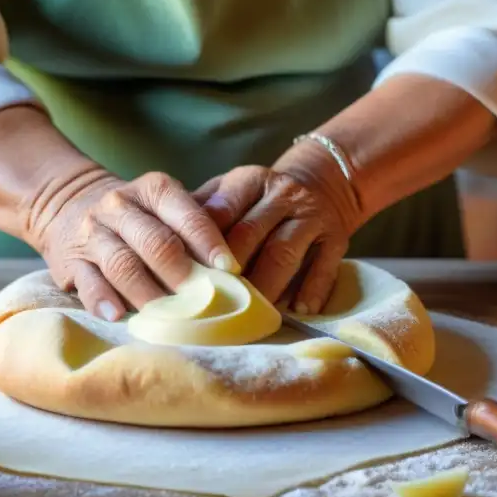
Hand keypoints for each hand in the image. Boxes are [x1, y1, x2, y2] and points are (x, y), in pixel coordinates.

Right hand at [25, 169, 237, 320]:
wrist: (69, 205)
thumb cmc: (138, 217)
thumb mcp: (164, 207)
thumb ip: (194, 230)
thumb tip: (234, 271)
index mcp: (154, 190)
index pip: (187, 215)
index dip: (209, 242)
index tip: (230, 269)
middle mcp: (121, 206)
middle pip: (156, 243)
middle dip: (182, 274)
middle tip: (203, 302)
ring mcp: (93, 233)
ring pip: (122, 264)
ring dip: (148, 294)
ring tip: (169, 319)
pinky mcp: (70, 261)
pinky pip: (88, 283)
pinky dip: (104, 301)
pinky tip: (119, 316)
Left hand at [193, 149, 360, 313]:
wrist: (324, 183)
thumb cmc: (260, 201)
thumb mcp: (231, 192)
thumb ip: (200, 214)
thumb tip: (160, 248)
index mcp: (248, 181)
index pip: (220, 211)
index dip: (202, 244)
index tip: (184, 276)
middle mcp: (281, 194)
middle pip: (250, 233)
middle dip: (229, 271)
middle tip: (209, 305)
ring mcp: (310, 216)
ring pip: (284, 252)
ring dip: (265, 285)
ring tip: (248, 315)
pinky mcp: (336, 238)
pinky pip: (324, 266)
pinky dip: (311, 289)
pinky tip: (297, 310)